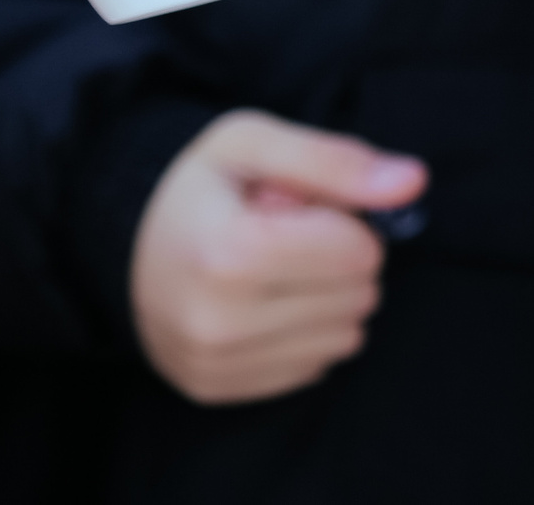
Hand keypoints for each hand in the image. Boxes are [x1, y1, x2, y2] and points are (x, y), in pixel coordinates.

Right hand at [131, 111, 426, 404]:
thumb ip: (336, 161)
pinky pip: (314, 368)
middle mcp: (220, 319)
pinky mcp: (217, 389)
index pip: (358, 251)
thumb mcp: (253, 144)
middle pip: (358, 296)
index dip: (344, 220)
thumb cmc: (196, 185)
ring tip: (274, 270)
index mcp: (230, 250)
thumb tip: (412, 183)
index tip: (302, 208)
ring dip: (328, 299)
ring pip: (346, 337)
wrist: (121, 241)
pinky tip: (263, 304)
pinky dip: (304, 332)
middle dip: (340, 260)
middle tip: (288, 238)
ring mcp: (217, 362)